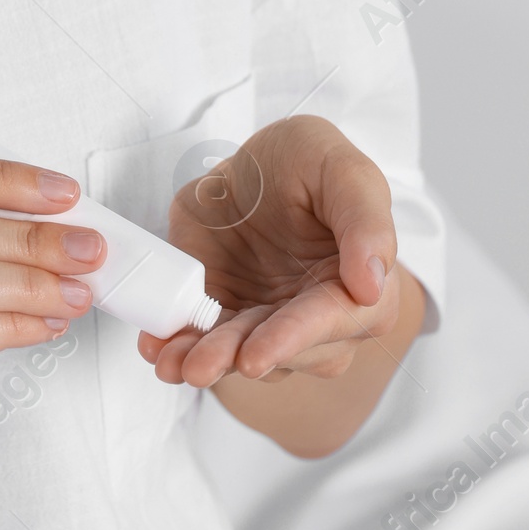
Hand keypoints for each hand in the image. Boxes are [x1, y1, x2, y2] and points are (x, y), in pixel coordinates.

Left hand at [147, 116, 401, 389]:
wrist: (253, 169)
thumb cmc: (308, 165)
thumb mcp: (343, 169)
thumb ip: (365, 220)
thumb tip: (372, 286)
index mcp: (360, 287)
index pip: (331, 321)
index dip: (292, 338)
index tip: (256, 355)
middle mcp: (319, 320)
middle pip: (281, 351)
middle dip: (236, 358)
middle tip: (198, 365)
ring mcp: (269, 327)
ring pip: (239, 356)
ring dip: (203, 360)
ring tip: (170, 361)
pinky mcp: (226, 322)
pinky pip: (202, 342)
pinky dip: (177, 346)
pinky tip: (156, 347)